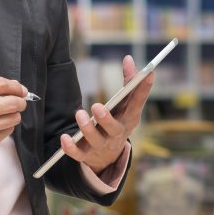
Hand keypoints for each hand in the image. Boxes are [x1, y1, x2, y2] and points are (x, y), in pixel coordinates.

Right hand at [0, 77, 27, 163]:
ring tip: (5, 114)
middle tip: (20, 102)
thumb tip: (11, 87)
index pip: (0, 84)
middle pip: (12, 102)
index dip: (15, 86)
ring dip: (13, 115)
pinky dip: (6, 126)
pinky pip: (8, 130)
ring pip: (13, 117)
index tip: (20, 89)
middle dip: (20, 101)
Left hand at [60, 55, 153, 173]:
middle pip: (114, 128)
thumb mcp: (125, 105)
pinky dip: (71, 148)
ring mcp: (102, 146)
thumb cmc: (117, 121)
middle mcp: (117, 134)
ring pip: (95, 140)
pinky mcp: (87, 155)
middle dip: (105, 119)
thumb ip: (128, 83)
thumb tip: (128, 58)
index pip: (138, 104)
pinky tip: (64, 138)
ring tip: (80, 113)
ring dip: (87, 128)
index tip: (148, 73)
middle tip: (96, 106)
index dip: (144, 89)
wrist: (108, 156)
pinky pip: (78, 155)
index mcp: (129, 119)